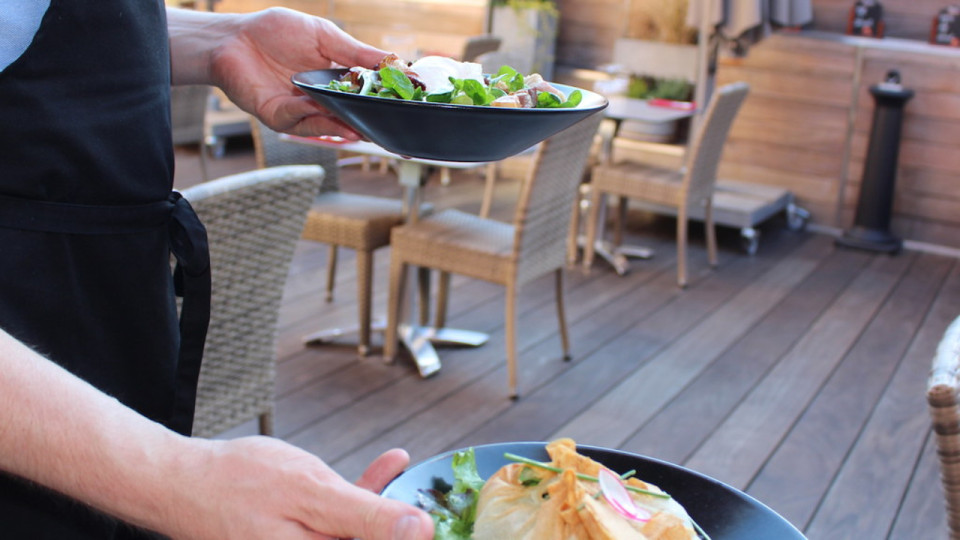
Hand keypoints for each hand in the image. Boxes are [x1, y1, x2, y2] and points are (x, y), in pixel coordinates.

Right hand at [162, 436, 433, 539]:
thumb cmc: (236, 487)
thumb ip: (366, 518)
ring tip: (405, 471)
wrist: (180, 480)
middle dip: (401, 525)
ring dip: (386, 506)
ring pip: (360, 532)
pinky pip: (342, 524)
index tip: (444, 525)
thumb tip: (420, 532)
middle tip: (435, 505)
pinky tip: (388, 465)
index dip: (409, 537)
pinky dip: (363, 497)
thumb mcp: (312, 495)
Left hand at [205, 8, 386, 137]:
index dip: (383, 103)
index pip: (363, 96)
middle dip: (368, 124)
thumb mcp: (325, 36)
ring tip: (365, 130)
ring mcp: (299, 111)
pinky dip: (319, 120)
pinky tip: (334, 118)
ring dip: (346, 126)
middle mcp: (319, 99)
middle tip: (390, 129)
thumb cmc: (275, 32)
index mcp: (333, 80)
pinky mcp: (278, 117)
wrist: (232, 38)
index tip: (406, 106)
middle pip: (348, 117)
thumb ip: (356, 52)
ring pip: (327, 123)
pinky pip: (301, 122)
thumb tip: (394, 62)